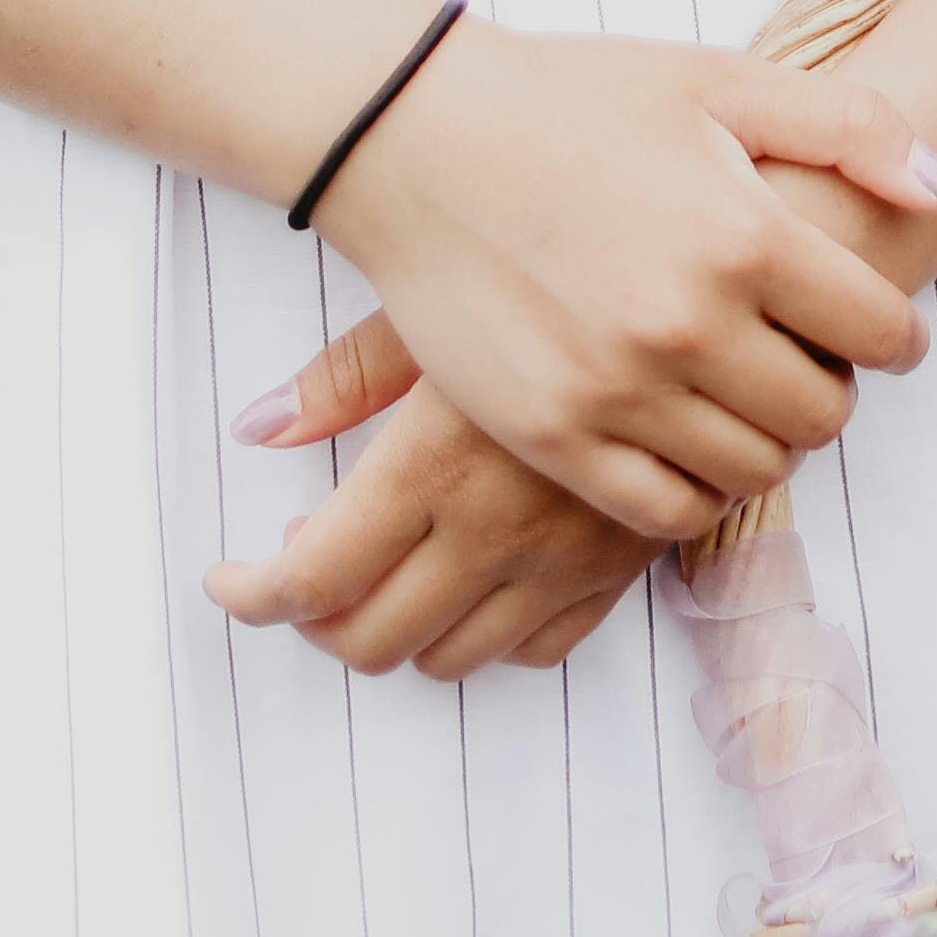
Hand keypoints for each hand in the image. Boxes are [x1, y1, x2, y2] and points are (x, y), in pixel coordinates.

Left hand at [204, 320, 655, 678]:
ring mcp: (560, 564)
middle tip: (302, 566)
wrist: (706, 292)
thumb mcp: (436, 305)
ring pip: (446, 659)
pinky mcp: (618, 572)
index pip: (310, 583)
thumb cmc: (558, 277)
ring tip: (382, 568)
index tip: (230, 577)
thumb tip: (256, 428)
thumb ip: (344, 378)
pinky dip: (484, 633)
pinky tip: (468, 576)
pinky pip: (535, 651)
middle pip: (368, 639)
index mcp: (431, 467)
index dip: (251, 596)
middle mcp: (492, 533)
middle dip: (313, 620)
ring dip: (395, 628)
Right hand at [286, 25, 936, 540]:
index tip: (868, 326)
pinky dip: (693, 486)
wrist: (413, 139)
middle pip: (825, 413)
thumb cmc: (571, 100)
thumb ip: (852, 131)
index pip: (881, 332)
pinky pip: (665, 511)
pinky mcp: (553, 436)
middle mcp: (689, 326)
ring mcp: (617, 391)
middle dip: (830, 388)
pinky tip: (682, 434)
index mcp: (745, 236)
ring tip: (738, 392)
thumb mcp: (719, 82)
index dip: (890, 333)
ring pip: (755, 470)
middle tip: (800, 357)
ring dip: (765, 438)